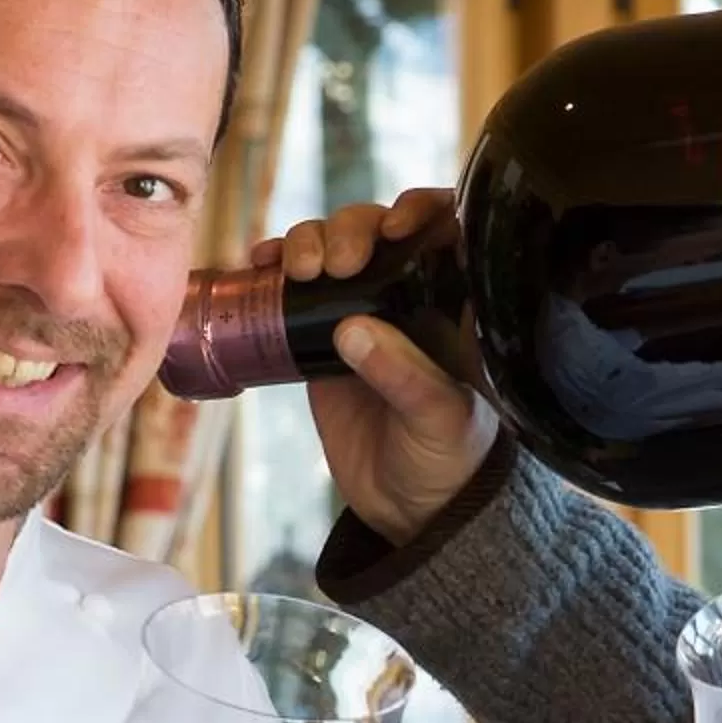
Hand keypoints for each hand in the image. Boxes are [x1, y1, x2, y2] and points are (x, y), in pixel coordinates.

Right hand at [254, 189, 497, 542]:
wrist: (410, 512)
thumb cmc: (449, 463)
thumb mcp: (439, 421)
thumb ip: (404, 376)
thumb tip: (353, 330)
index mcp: (459, 306)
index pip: (450, 229)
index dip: (425, 210)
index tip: (399, 225)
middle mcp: (412, 298)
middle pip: (380, 230)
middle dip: (352, 229)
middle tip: (338, 264)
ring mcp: (365, 313)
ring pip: (334, 248)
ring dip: (310, 241)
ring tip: (296, 270)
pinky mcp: (323, 337)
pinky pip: (296, 289)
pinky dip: (276, 267)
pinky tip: (262, 265)